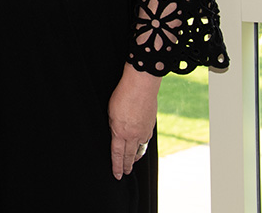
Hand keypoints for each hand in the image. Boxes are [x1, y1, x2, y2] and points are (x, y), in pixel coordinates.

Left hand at [108, 64, 159, 178]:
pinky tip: (140, 148)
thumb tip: (116, 134)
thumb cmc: (123, 95)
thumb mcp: (111, 112)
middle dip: (126, 166)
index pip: (117, 154)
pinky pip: (145, 141)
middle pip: (129, 155)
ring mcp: (144, 131)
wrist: (141, 85)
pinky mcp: (150, 126)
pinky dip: (141, 146)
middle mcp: (133, 135)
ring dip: (134, 158)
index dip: (116, 166)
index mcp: (120, 132)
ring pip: (139, 150)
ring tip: (131, 164)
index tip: (117, 175)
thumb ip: (113, 126)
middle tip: (124, 173)